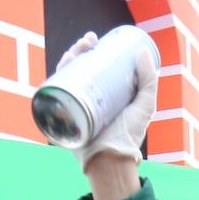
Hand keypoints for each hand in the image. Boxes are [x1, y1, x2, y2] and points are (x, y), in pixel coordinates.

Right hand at [56, 31, 158, 170]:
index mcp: (98, 96)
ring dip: (64, 61)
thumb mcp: (144, 105)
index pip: (89, 68)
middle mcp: (82, 100)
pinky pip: (50, 100)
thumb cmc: (129, 135)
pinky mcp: (61, 120)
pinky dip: (49, 84)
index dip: (87, 50)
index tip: (95, 39)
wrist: (113, 160)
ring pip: (62, 79)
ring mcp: (71, 109)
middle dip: (76, 51)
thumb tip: (143, 50)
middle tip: (87, 42)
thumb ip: (149, 80)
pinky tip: (54, 71)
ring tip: (75, 51)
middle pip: (74, 70)